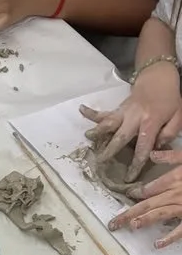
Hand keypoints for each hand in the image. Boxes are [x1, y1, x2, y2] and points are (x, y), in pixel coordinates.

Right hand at [80, 68, 181, 184]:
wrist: (159, 77)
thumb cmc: (169, 99)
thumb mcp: (178, 116)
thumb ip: (169, 132)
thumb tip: (156, 147)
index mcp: (151, 122)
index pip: (143, 146)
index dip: (136, 163)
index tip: (129, 177)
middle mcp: (134, 117)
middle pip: (121, 136)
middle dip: (111, 149)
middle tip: (101, 162)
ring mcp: (124, 112)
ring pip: (109, 123)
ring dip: (98, 131)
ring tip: (88, 139)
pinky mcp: (118, 109)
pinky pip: (104, 112)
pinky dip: (91, 113)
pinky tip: (81, 110)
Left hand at [108, 150, 181, 247]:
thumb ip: (172, 157)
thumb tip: (153, 154)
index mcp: (175, 178)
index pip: (150, 188)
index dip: (137, 193)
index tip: (127, 197)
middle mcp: (176, 193)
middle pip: (148, 203)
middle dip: (129, 213)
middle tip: (113, 223)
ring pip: (160, 214)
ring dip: (144, 221)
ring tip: (130, 226)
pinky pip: (180, 230)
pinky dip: (169, 238)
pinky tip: (157, 244)